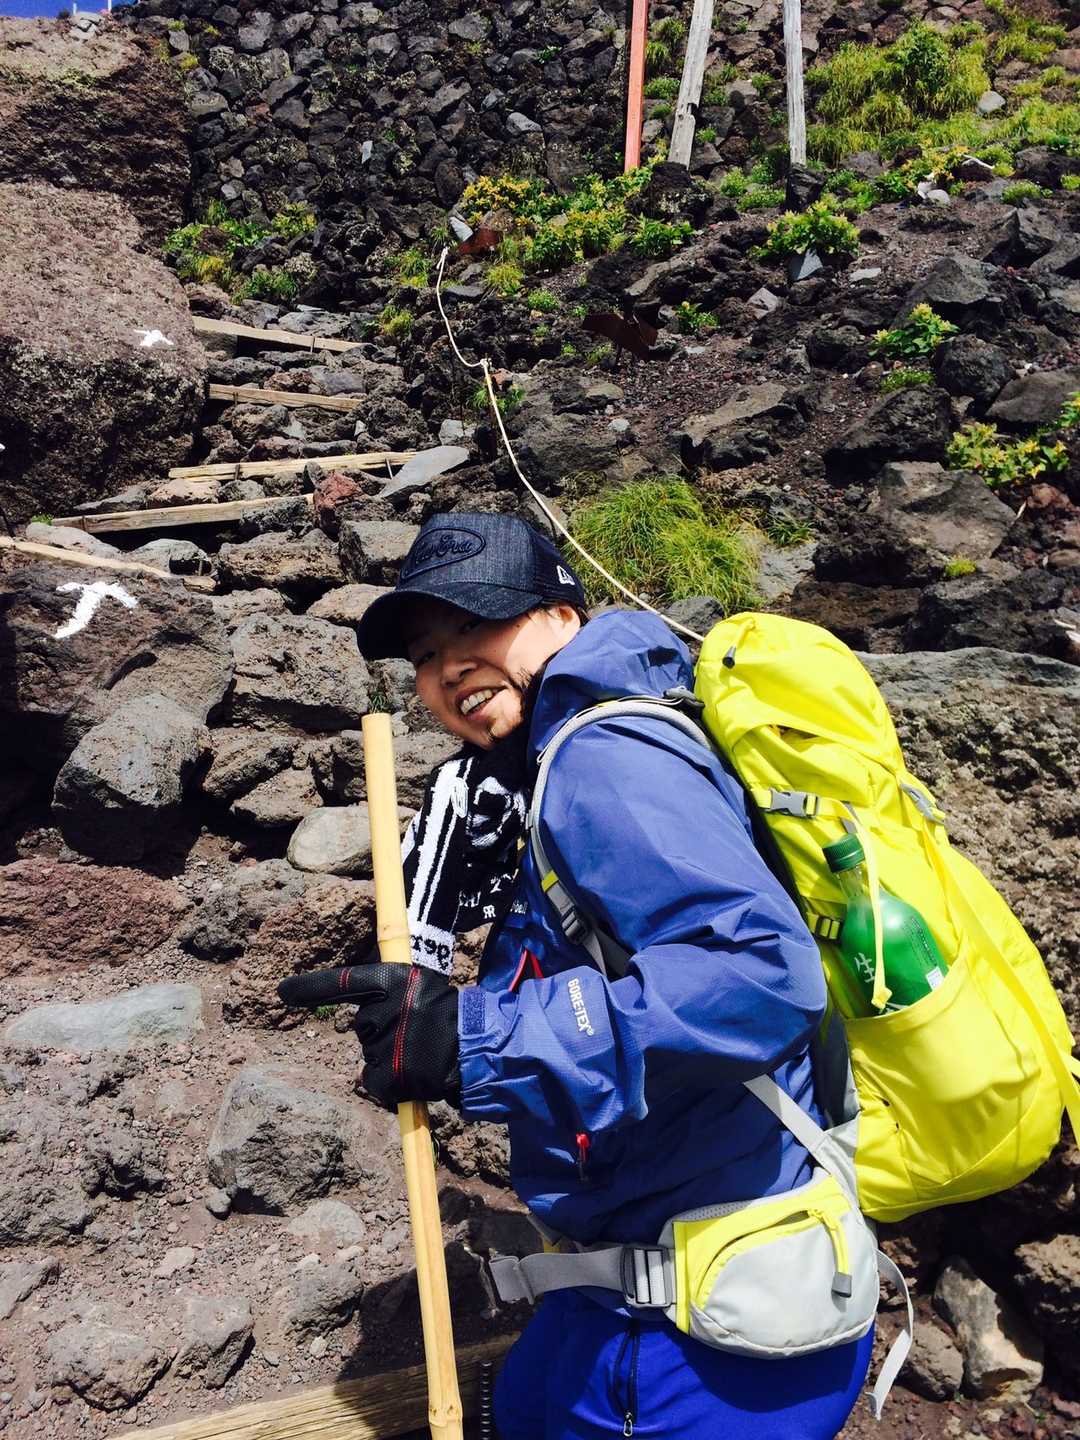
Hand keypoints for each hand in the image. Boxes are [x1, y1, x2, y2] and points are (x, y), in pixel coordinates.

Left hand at [277, 963, 459, 1109]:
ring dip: (390, 1055)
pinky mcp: (385, 1076)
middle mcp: (382, 1010)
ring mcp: (382, 1045)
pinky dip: (390, 1080)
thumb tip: (355, 1007)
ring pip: (370, 1053)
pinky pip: (375, 1080)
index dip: (310, 988)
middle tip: (415, 1030)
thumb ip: (386, 994)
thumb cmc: (446, 1015)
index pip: (341, 983)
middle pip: (362, 1024)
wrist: (472, 1048)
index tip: (282, 992)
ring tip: (419, 1050)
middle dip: (382, 1030)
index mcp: (391, 981)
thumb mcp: (419, 987)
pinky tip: (413, 1071)